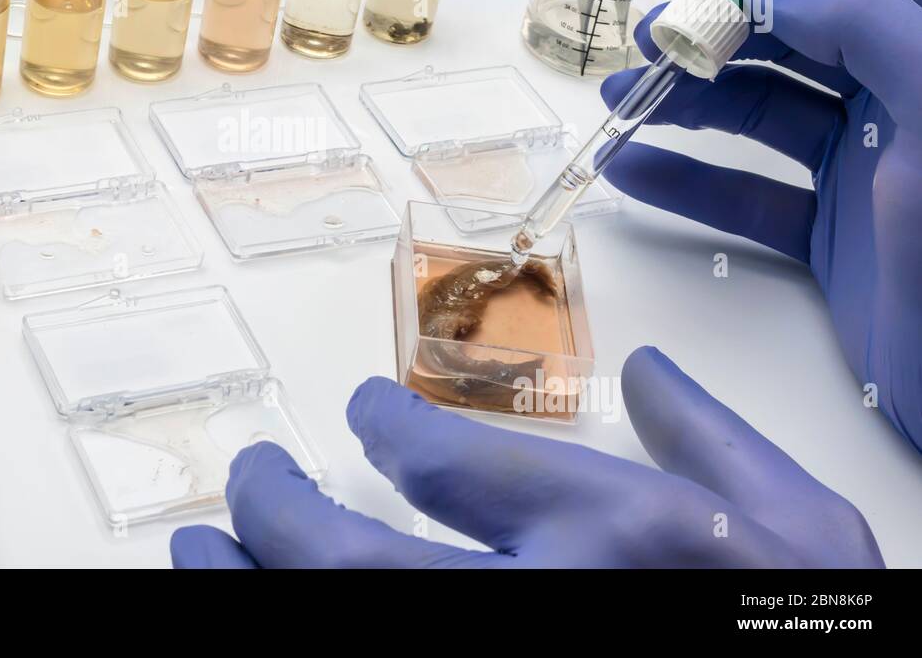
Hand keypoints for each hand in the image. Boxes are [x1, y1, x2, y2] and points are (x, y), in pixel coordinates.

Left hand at [171, 349, 882, 567]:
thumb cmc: (810, 632)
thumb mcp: (806, 533)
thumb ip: (719, 444)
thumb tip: (652, 378)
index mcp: (616, 540)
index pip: (448, 462)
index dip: (380, 424)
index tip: (358, 411)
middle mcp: (540, 608)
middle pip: (347, 555)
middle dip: (274, 510)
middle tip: (245, 479)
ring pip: (328, 620)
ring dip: (245, 585)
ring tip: (200, 554)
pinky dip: (289, 636)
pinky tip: (261, 616)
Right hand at [599, 0, 921, 452]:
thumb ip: (866, 24)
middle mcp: (900, 99)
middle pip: (795, 35)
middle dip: (716, 30)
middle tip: (645, 44)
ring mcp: (862, 168)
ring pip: (760, 112)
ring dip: (686, 99)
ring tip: (618, 101)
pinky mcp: (829, 234)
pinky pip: (746, 194)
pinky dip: (687, 181)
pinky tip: (632, 170)